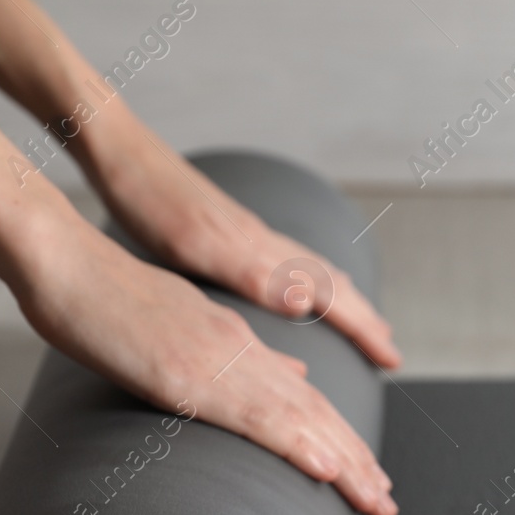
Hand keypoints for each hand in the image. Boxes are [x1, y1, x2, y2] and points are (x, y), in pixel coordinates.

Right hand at [17, 209, 396, 514]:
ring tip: (374, 500)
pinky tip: (325, 468)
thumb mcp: (192, 325)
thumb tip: (296, 377)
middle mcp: (241, 352)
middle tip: (386, 505)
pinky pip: (253, 414)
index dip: (340, 439)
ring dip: (343, 463)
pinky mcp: (188, 376)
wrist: (67, 264)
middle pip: (314, 412)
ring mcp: (218, 362)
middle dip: (356, 462)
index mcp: (240, 345)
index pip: (305, 399)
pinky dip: (296, 442)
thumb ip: (244, 354)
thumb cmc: (111, 299)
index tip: (366, 476)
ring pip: (297, 417)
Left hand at [80, 123, 401, 369]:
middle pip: (333, 284)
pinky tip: (296, 293)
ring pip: (314, 272)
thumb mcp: (196, 246)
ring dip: (343, 303)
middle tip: (391, 353)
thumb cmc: (150, 202)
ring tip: (360, 324)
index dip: (364, 331)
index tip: (393, 361)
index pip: (333, 296)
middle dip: (365, 321)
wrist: (121, 154)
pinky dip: (310, 285)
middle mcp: (266, 244)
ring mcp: (250, 237)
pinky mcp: (230, 234)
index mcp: (262, 254)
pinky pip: (289, 265)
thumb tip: (308, 302)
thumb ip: (253, 275)